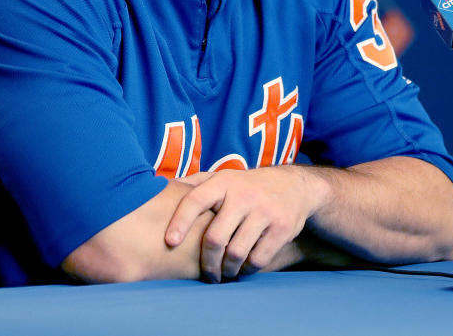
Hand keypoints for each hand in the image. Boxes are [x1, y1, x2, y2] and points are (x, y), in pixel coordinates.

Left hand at [165, 165, 327, 282]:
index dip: (180, 222)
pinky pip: (258, 259)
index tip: (169, 242)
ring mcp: (265, 211)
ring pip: (236, 253)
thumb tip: (157, 188)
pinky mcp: (282, 228)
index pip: (195, 200)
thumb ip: (195, 183)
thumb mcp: (225, 177)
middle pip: (215, 238)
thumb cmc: (249, 186)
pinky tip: (243, 269)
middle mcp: (244, 195)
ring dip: (226, 270)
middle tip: (207, 273)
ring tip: (224, 274)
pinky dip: (247, 270)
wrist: (296, 185)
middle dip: (207, 263)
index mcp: (224, 182)